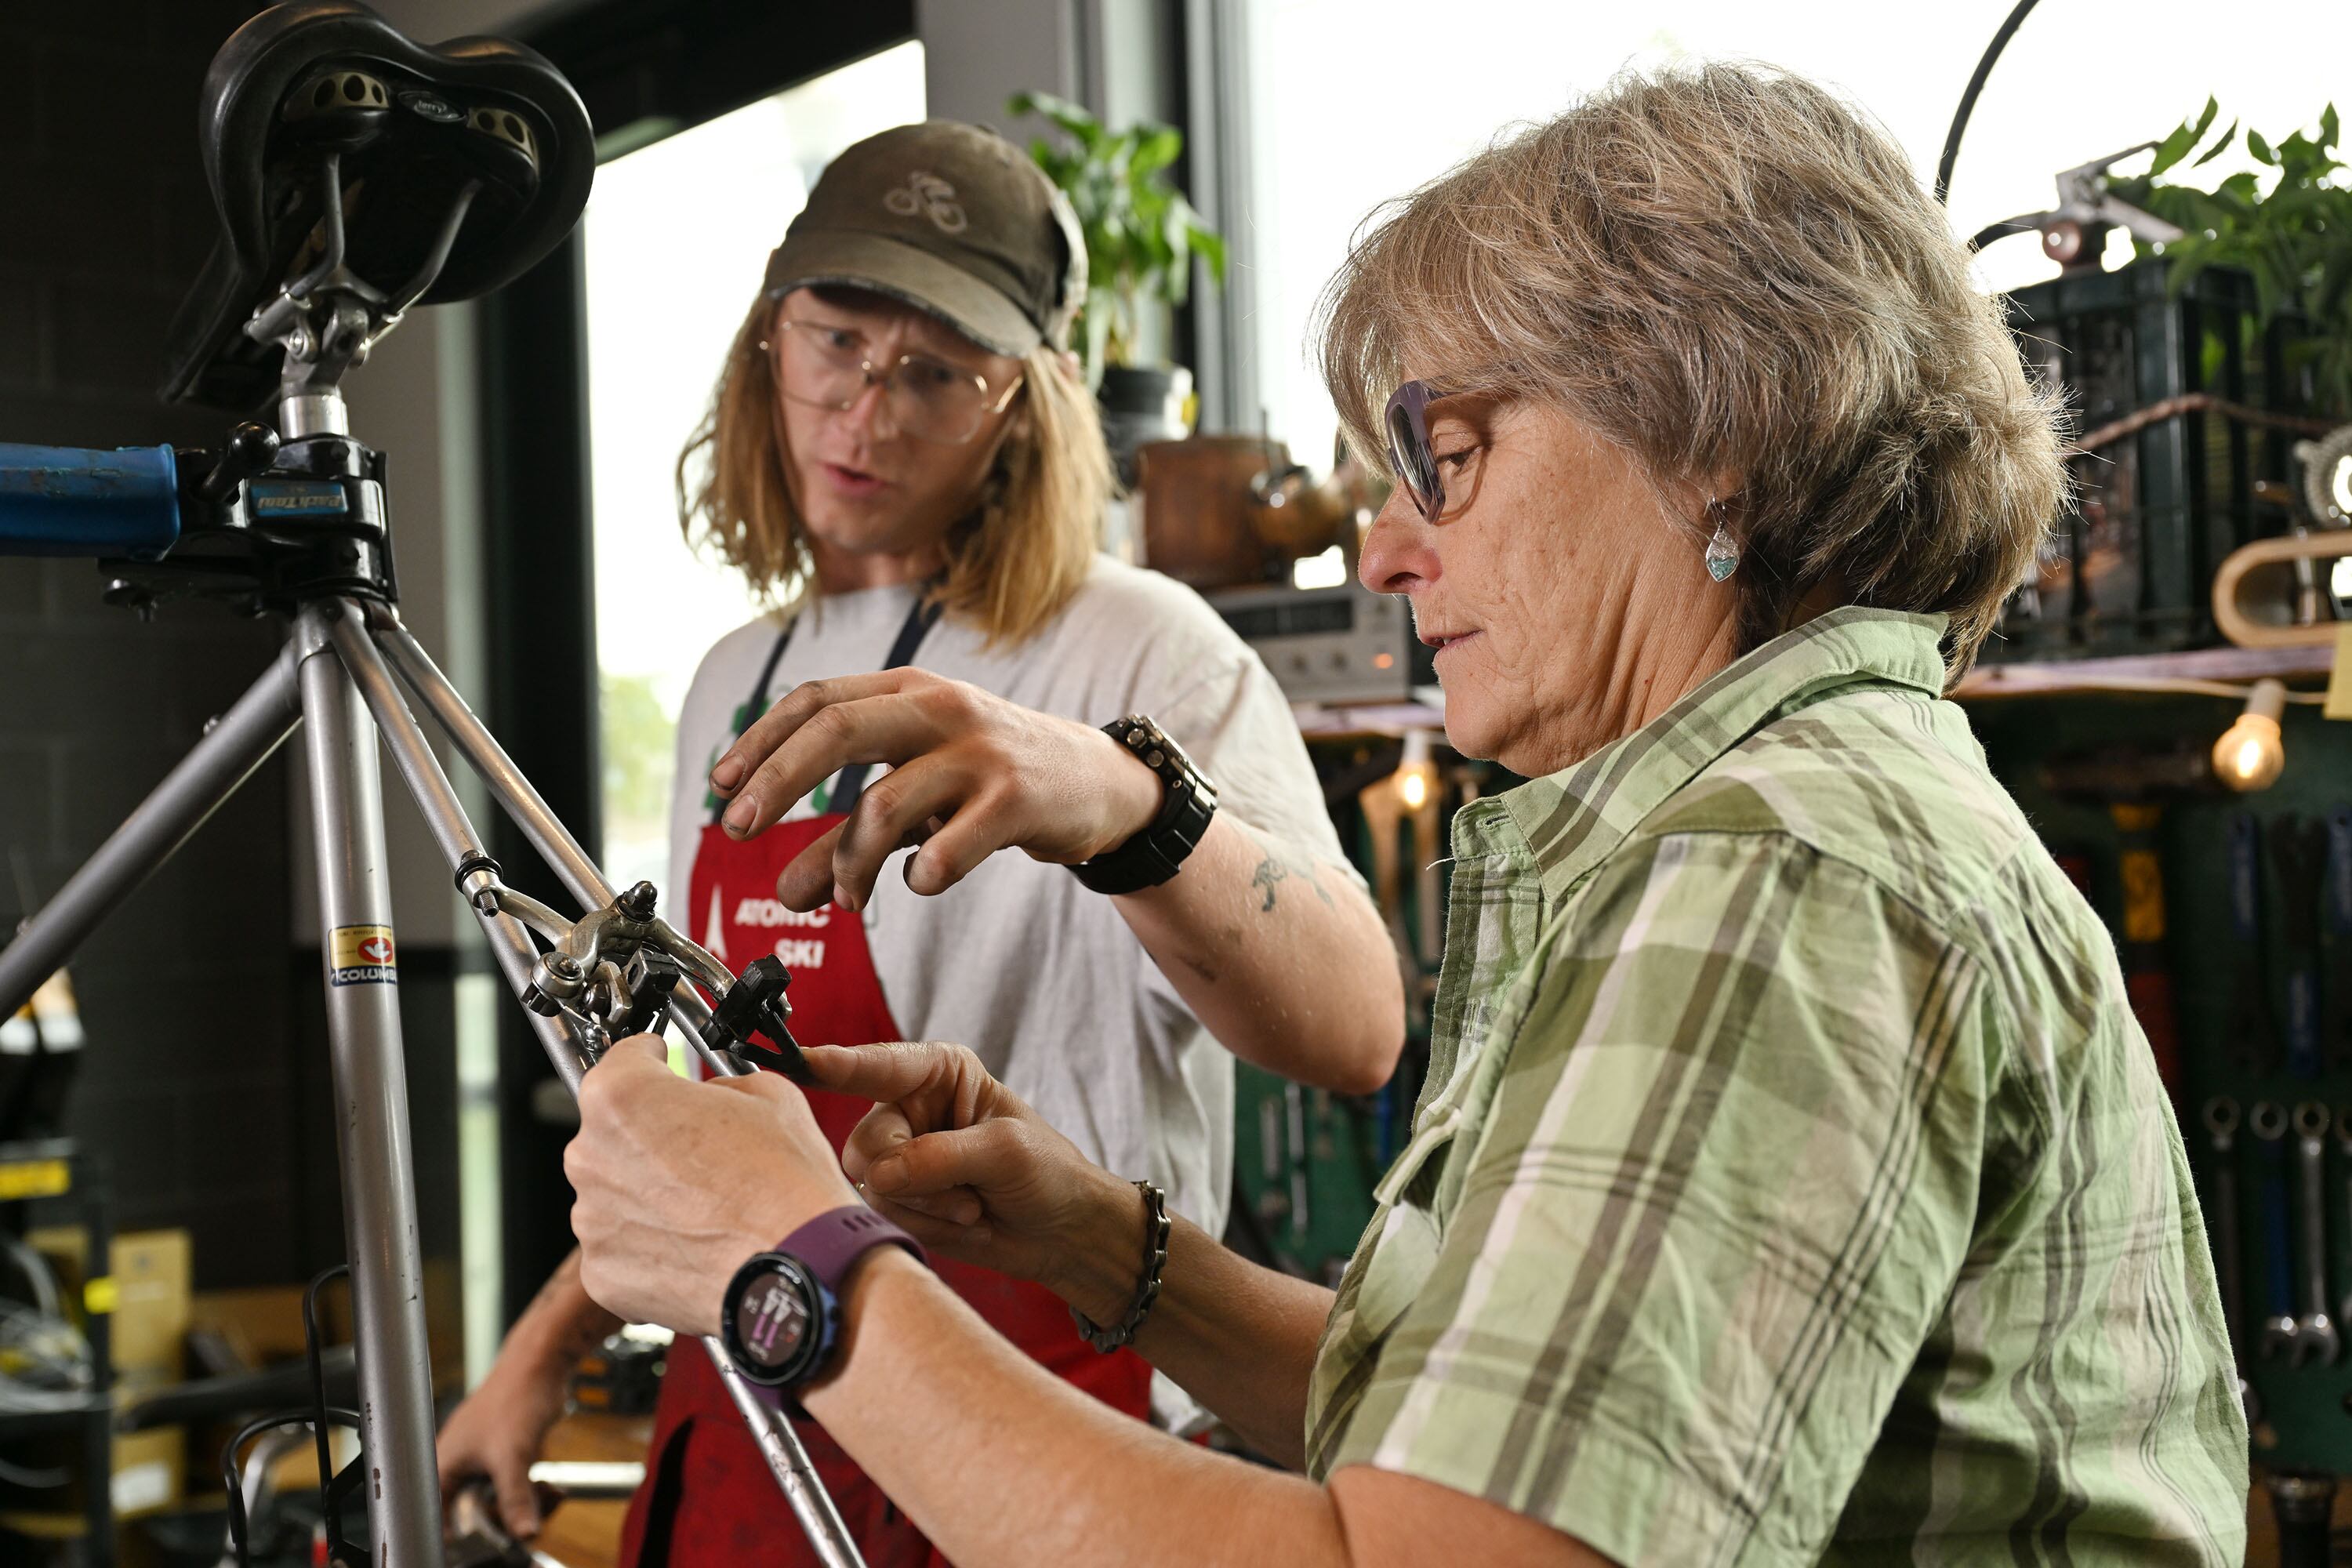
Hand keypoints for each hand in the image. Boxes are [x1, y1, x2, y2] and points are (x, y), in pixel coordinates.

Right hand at [434, 1345, 569, 1537]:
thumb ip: (515, 1498)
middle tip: (526, 1519)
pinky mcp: (503, 1457)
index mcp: (441, 1465)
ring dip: (523, 1506)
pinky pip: (514, 1489)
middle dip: (503, 1520)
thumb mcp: (513, 1455)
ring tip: (546, 1496)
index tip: (480, 1545)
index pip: (433, 1516)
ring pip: (496, 1504)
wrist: (542, 1364)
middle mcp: (457, 1465)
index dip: (454, 1536)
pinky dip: (532, 1493)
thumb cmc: (515, 1396)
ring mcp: (481, 1461)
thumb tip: (523, 1534)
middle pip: (470, 1515)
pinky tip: (551, 1489)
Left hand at [565, 1037, 858, 1337]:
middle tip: (701, 1152)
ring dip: (647, 1193)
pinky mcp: (601, 1273)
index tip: (659, 1064)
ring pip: (614, 1192)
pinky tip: (694, 1243)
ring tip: (704, 1206)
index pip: (622, 1059)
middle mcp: (591, 1156)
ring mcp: (592, 1219)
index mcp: (622, 1098)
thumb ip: (719, 1086)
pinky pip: (620, 1246)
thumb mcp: (767, 1093)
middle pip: (612, 1132)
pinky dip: (649, 1244)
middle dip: (650, 1136)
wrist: (798, 1268)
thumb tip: (711, 1099)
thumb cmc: (784, 1184)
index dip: (651, 1059)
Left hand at [706, 668, 1162, 911]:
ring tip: (845, 899)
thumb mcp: (917, 801)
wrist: (1100, 783)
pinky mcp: (1017, 799)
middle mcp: (939, 708)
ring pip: (885, 802)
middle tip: (736, 830)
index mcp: (908, 691)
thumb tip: (785, 893)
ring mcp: (980, 751)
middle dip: (777, 781)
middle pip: (836, 729)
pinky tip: (918, 883)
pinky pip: (950, 844)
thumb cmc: (993, 784)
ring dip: (848, 862)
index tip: (721, 788)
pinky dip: (922, 872)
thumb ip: (849, 841)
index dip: (761, 742)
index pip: (815, 699)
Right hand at [807, 1042, 1145, 1325]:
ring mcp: (901, 1158)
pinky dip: (930, 1228)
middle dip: (914, 1177)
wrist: (1064, 1233)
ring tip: (973, 1205)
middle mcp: (910, 1109)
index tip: (802, 1060)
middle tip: (966, 1189)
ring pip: (872, 1186)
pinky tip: (964, 1221)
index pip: (878, 1065)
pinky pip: (886, 1217)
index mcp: (939, 1073)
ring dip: (930, 1207)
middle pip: (866, 1144)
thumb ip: (938, 1157)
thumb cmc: (1047, 1173)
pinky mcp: (901, 1201)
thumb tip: (880, 1175)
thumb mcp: (1005, 1152)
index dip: (837, 1064)